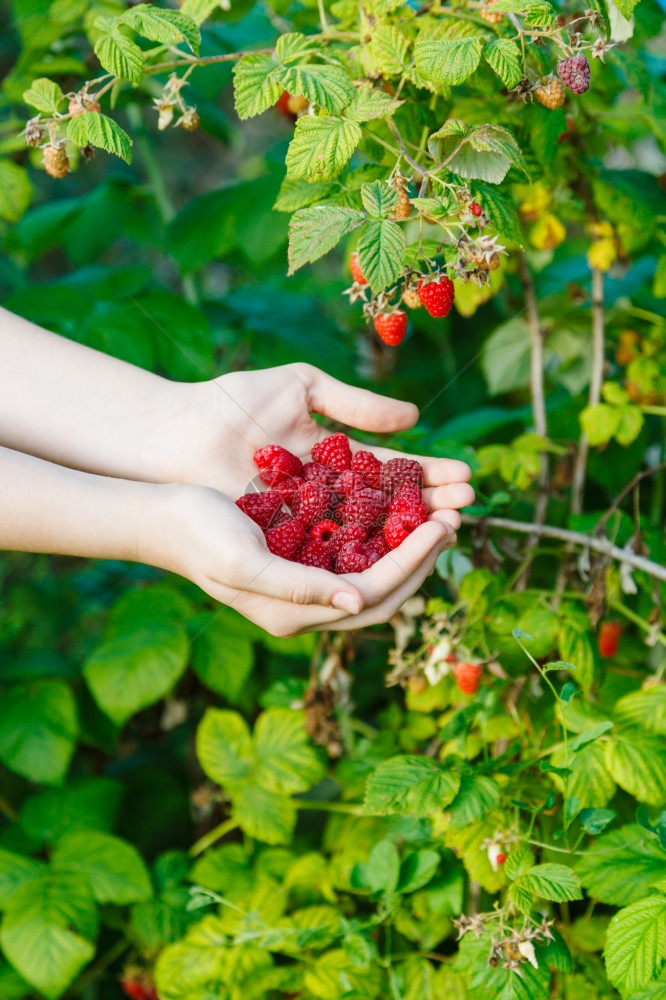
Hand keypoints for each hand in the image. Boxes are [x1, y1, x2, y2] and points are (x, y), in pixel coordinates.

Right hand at [150, 485, 457, 636]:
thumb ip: (300, 588)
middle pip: (385, 592)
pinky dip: (384, 532)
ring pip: (376, 572)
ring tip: (438, 512)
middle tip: (453, 518)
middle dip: (423, 558)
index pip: (374, 594)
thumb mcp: (245, 564)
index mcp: (296, 615)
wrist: (164, 517)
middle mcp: (308, 607)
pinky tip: (400, 505)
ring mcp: (308, 585)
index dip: (412, 561)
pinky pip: (357, 552)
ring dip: (410, 546)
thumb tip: (359, 602)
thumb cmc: (198, 537)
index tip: (441, 524)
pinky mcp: (304, 558)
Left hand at [172, 363, 474, 530]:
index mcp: (333, 458)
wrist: (180, 432)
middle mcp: (326, 496)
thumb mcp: (303, 388)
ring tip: (449, 526)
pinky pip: (333, 549)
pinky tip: (401, 548)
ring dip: (410, 531)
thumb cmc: (234, 404)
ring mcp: (308, 522)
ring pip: (369, 531)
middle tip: (468, 506)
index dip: (428, 474)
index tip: (465, 477)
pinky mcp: (286, 545)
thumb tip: (413, 416)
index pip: (391, 470)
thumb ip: (356, 404)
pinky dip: (367, 550)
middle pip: (389, 505)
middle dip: (431, 505)